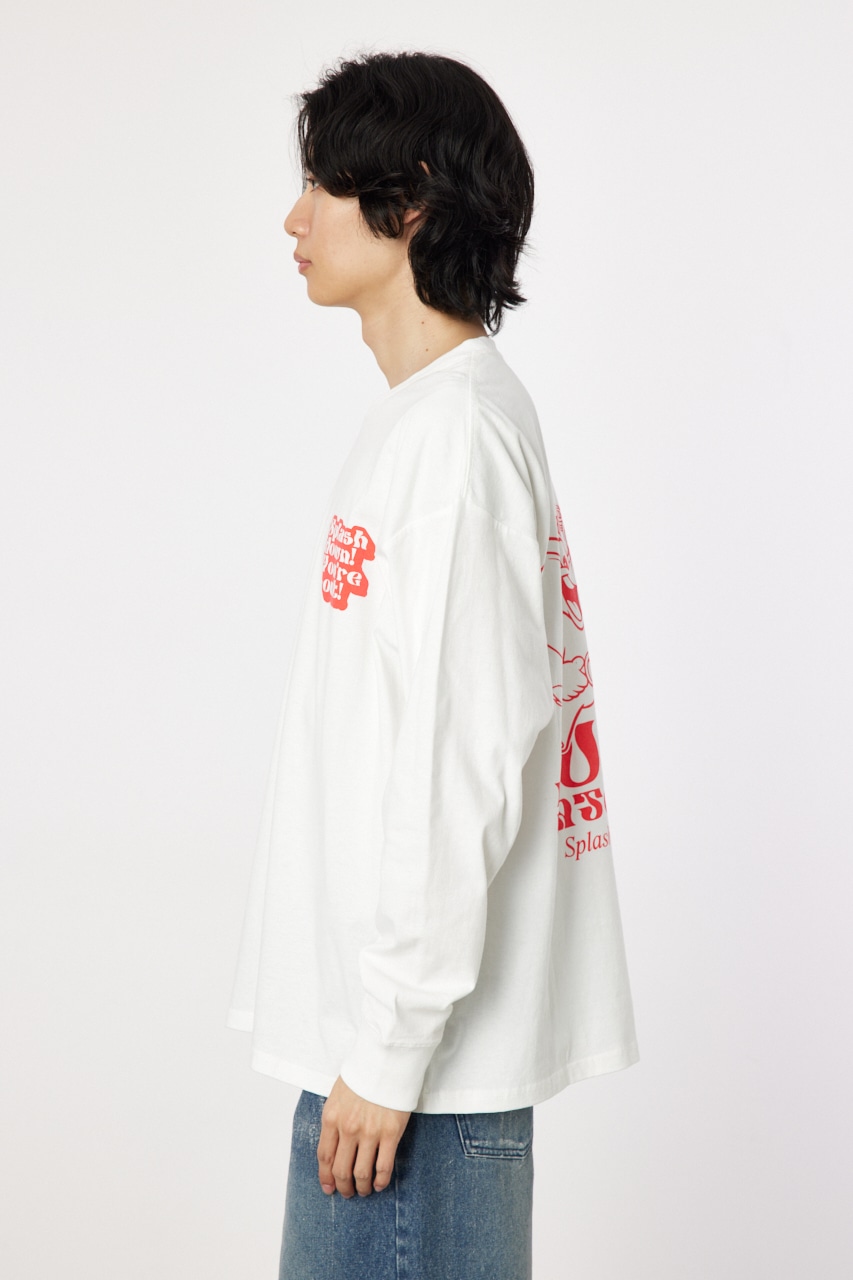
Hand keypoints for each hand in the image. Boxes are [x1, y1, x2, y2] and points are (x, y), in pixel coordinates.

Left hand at [317, 1075, 411, 1197]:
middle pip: (341, 1169)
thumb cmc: (362, 1075)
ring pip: (361, 1173)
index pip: (324, 1157)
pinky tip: (379, 1184)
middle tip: (347, 1192)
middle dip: (343, 1186)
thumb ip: (334, 1120)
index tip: (328, 1188)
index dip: (326, 1177)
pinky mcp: (390, 1134)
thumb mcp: (337, 1095)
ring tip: (363, 1190)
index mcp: (332, 1118)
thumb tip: (334, 1144)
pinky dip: (380, 1180)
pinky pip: (383, 1167)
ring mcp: (370, 1133)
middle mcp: (348, 1129)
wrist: (387, 1060)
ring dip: (361, 1187)